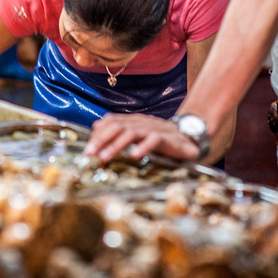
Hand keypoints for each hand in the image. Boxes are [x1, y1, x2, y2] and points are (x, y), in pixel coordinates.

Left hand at [85, 112, 202, 162]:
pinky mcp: (168, 138)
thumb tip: (96, 125)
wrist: (189, 138)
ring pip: (132, 132)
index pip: (112, 121)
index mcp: (134, 121)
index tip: (87, 148)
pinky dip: (143, 147)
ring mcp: (155, 129)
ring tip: (105, 157)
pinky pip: (154, 140)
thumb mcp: (138, 134)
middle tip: (90, 153)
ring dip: (116, 144)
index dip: (98, 133)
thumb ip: (119, 130)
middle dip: (101, 139)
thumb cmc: (161, 139)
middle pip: (118, 126)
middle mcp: (142, 122)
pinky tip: (134, 156)